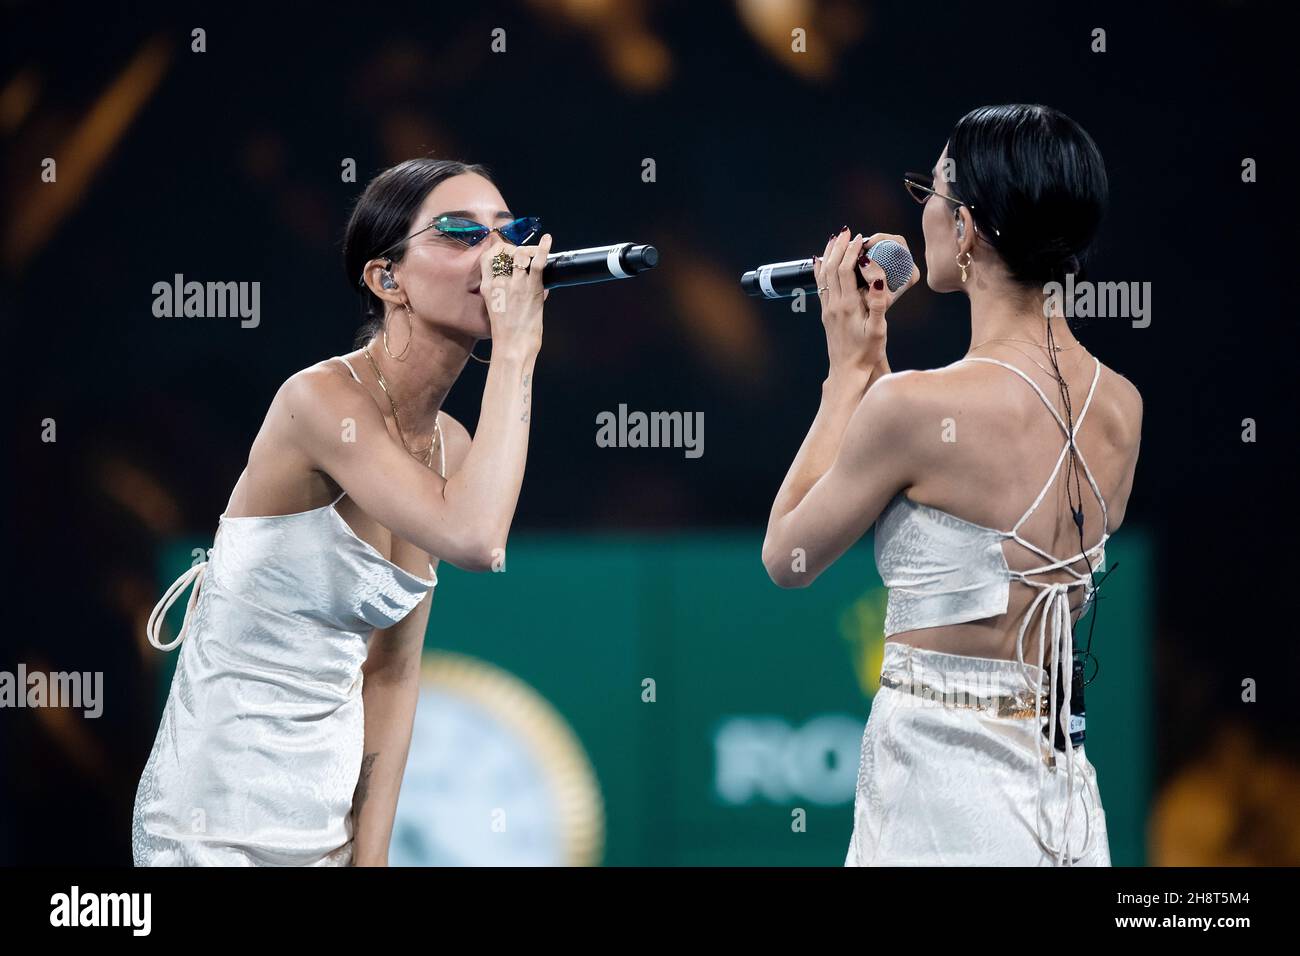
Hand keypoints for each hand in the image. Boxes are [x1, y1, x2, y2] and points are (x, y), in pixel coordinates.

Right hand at [480, 232, 551, 360]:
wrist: (513, 346)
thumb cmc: (507, 333)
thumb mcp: (497, 309)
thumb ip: (504, 293)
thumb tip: (525, 281)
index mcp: (488, 287)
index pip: (487, 257)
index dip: (498, 249)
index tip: (507, 251)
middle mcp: (499, 282)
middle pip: (506, 253)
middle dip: (517, 250)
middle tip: (526, 255)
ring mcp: (515, 284)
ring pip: (521, 255)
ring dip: (530, 251)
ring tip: (535, 254)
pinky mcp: (531, 288)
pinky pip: (537, 263)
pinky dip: (544, 249)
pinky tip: (548, 240)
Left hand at [814, 229, 917, 376]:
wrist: (847, 370)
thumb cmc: (866, 352)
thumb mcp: (878, 329)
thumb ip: (879, 303)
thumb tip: (879, 279)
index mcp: (848, 305)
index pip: (845, 269)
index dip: (851, 251)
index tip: (860, 238)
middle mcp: (833, 305)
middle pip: (831, 267)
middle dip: (839, 247)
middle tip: (848, 231)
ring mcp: (827, 309)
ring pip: (823, 275)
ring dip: (829, 254)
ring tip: (835, 239)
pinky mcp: (825, 314)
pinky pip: (820, 286)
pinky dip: (820, 269)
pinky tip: (820, 261)